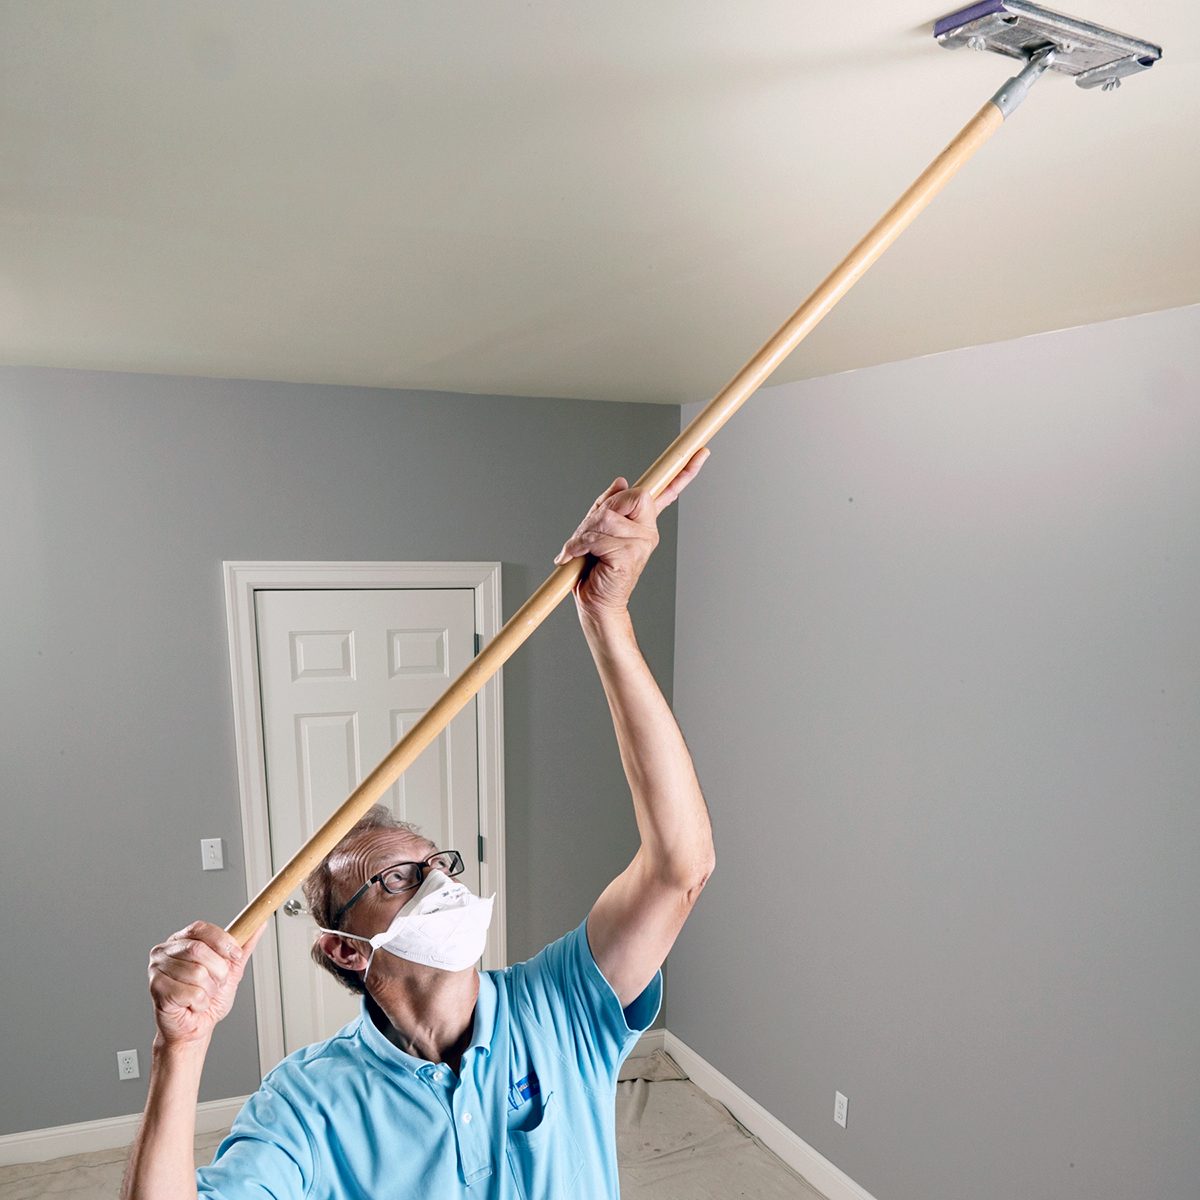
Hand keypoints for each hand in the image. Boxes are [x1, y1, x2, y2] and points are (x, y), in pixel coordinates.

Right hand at [147, 920, 262, 1046]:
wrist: (195, 1029)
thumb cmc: (209, 999)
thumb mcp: (231, 969)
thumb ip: (243, 946)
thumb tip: (259, 925)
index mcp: (181, 940)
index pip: (201, 928)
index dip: (223, 941)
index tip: (236, 955)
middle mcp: (164, 951)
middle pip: (198, 950)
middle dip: (218, 970)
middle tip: (217, 982)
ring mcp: (157, 970)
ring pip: (196, 972)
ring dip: (209, 989)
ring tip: (203, 994)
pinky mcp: (156, 989)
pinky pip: (191, 993)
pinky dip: (200, 1002)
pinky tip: (193, 1005)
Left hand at [554, 449, 708, 618]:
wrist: (595, 603)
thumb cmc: (594, 568)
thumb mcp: (596, 527)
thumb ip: (608, 504)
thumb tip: (621, 480)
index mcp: (644, 522)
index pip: (667, 492)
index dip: (684, 471)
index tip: (702, 452)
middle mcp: (648, 531)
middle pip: (628, 497)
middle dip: (600, 512)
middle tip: (585, 534)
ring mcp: (642, 544)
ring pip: (607, 518)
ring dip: (584, 532)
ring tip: (578, 549)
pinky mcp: (629, 556)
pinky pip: (598, 538)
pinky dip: (579, 546)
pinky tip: (574, 556)